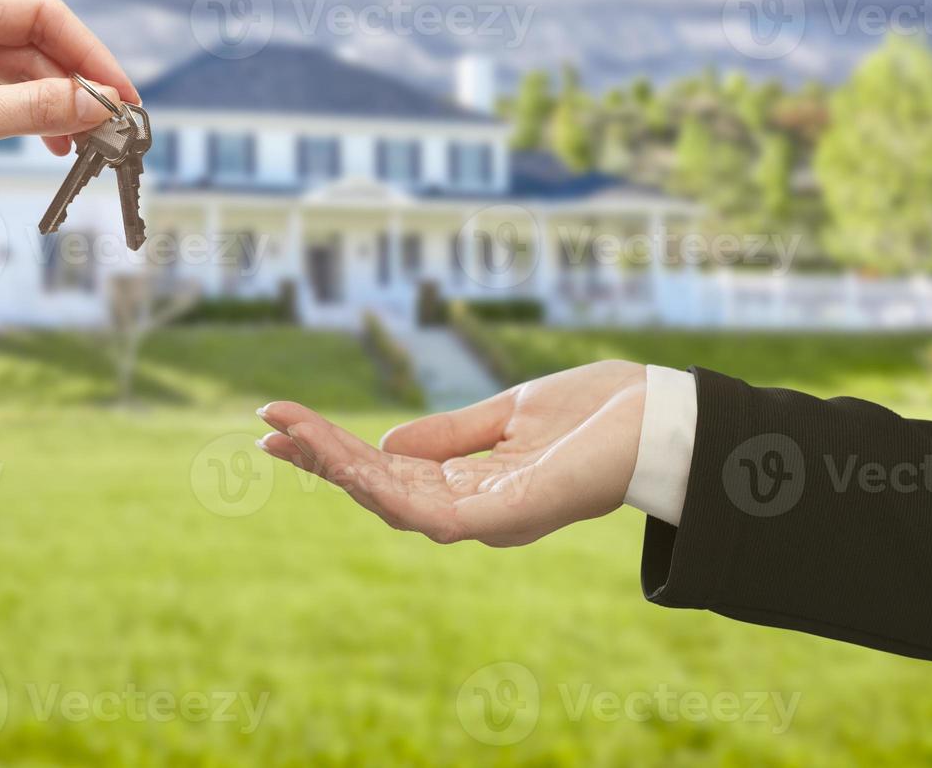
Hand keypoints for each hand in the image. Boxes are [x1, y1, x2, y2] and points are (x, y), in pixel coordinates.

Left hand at [0, 0, 139, 259]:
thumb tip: (100, 105)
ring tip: (84, 146)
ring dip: (54, 107)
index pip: (40, 12)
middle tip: (115, 128)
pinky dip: (26, 120)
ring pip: (17, 74)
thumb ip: (33, 109)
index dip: (89, 54)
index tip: (123, 97)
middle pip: (34, 42)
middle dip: (77, 83)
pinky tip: (48, 145)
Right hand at [256, 361, 646, 546]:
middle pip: (377, 488)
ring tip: (287, 432)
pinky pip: (427, 511)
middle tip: (265, 425)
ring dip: (336, 467)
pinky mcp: (505, 518)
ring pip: (390, 501)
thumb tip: (387, 446)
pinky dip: (379, 486)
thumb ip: (451, 434)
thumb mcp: (510, 413)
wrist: (667, 416)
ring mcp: (487, 518)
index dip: (334, 450)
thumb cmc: (600, 413)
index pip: (387, 472)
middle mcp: (473, 509)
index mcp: (472, 483)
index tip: (282, 421)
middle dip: (319, 458)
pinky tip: (344, 460)